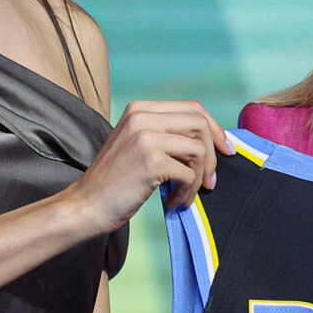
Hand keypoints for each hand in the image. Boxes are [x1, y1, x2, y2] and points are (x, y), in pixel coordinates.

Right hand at [63, 100, 230, 232]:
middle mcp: (143, 117)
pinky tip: (173, 202)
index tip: (225, 150)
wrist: (86, 205)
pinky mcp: (151, 161)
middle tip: (210, 181)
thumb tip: (210, 140)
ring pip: (199, 150)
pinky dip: (187, 193)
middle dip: (213, 154)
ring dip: (199, 179)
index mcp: (140, 109)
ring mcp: (146, 137)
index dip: (215, 128)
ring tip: (185, 195)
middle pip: (200, 124)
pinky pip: (189, 175)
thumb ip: (165, 135)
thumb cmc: (115, 181)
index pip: (192, 108)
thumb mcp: (137, 144)